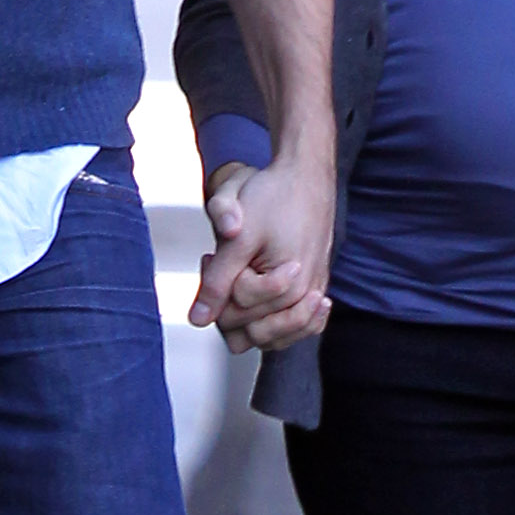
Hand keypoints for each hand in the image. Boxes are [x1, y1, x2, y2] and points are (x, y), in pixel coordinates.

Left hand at [192, 153, 333, 353]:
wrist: (306, 176)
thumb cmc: (275, 198)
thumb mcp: (237, 239)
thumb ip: (216, 282)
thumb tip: (198, 319)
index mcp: (287, 287)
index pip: (232, 315)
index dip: (214, 285)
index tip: (214, 255)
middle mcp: (305, 298)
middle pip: (249, 332)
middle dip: (230, 302)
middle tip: (229, 263)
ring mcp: (312, 297)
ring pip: (269, 337)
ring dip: (249, 315)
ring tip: (245, 276)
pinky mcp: (316, 291)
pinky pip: (293, 328)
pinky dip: (273, 322)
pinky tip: (261, 301)